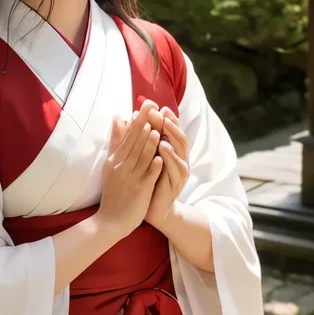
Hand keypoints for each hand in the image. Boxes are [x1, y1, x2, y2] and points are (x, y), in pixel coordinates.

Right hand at [97, 100, 162, 238]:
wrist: (111, 221)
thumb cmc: (114, 191)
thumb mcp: (110, 164)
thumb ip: (116, 141)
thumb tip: (118, 117)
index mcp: (115, 159)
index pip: (128, 135)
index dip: (138, 119)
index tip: (147, 104)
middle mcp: (121, 166)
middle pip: (134, 141)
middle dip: (145, 123)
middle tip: (153, 106)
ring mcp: (130, 178)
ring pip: (141, 157)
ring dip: (149, 143)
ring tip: (157, 128)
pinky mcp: (139, 190)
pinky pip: (147, 176)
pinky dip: (153, 166)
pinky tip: (160, 157)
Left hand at [144, 106, 189, 232]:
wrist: (152, 208)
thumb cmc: (147, 179)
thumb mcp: (144, 156)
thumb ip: (141, 137)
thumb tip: (132, 114)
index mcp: (172, 151)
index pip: (172, 130)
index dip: (167, 117)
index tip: (157, 106)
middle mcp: (179, 158)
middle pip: (179, 136)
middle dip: (170, 123)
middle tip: (161, 112)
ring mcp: (180, 171)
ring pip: (180, 150)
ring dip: (172, 137)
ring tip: (163, 126)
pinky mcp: (176, 183)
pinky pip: (176, 168)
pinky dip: (170, 157)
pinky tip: (163, 148)